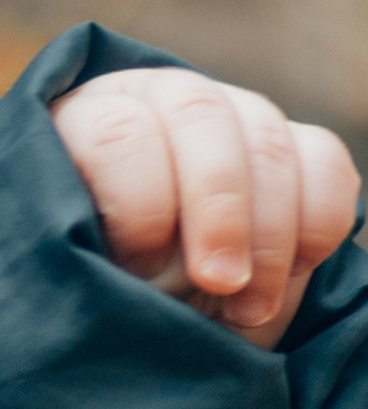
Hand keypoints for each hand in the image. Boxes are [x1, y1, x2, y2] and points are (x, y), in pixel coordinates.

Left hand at [53, 66, 359, 349]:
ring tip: (250, 308)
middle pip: (199, 115)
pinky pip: (325, 161)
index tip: (140, 272)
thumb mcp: (84, 284)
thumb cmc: (101, 294)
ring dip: (269, 234)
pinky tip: (294, 272)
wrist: (158, 307)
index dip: (138, 204)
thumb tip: (136, 273)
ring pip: (267, 139)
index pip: (115, 132)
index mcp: (86, 122)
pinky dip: (318, 222)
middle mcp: (161, 100)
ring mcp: (232, 114)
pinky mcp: (293, 145)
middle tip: (219, 283)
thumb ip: (95, 264)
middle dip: (217, 206)